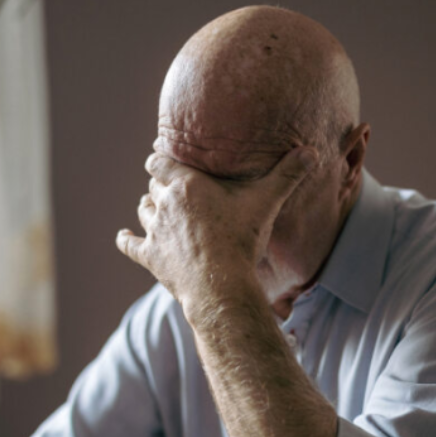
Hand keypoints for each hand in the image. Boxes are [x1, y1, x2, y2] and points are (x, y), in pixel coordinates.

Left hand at [116, 146, 315, 311]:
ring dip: (147, 208)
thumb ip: (287, 175)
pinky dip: (126, 239)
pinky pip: (130, 244)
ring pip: (143, 211)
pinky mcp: (150, 257)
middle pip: (153, 187)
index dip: (160, 159)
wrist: (220, 285)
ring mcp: (155, 232)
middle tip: (169, 186)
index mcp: (186, 185)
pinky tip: (123, 236)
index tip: (162, 157)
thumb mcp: (267, 202)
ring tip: (154, 207)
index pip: (160, 162)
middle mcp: (164, 205)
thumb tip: (311, 151)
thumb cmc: (242, 239)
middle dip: (160, 185)